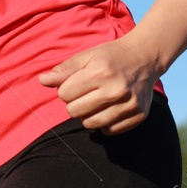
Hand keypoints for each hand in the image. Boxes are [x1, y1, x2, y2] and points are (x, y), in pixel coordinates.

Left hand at [36, 32, 161, 135]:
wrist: (145, 58)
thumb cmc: (110, 57)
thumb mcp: (86, 57)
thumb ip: (64, 70)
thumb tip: (42, 80)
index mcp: (100, 72)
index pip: (64, 94)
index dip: (66, 89)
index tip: (76, 82)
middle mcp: (116, 90)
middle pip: (75, 112)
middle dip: (74, 103)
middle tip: (85, 93)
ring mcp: (129, 104)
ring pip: (90, 124)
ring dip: (87, 115)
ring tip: (96, 101)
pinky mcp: (138, 116)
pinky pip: (109, 130)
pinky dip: (104, 122)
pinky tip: (109, 108)